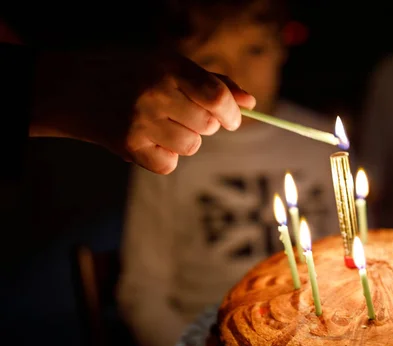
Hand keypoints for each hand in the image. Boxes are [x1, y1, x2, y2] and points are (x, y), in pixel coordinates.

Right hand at [30, 47, 255, 173]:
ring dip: (186, 141)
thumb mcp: (170, 66)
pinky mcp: (128, 146)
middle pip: (208, 127)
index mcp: (168, 67)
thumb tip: (250, 102)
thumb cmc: (133, 76)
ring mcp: (140, 121)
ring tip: (164, 126)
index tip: (233, 119)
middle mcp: (154, 93)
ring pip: (192, 147)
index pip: (216, 96)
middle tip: (185, 116)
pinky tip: (150, 141)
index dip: (232, 112)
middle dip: (206, 125)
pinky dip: (166, 157)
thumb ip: (213, 82)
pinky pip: (170, 165)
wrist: (75, 89)